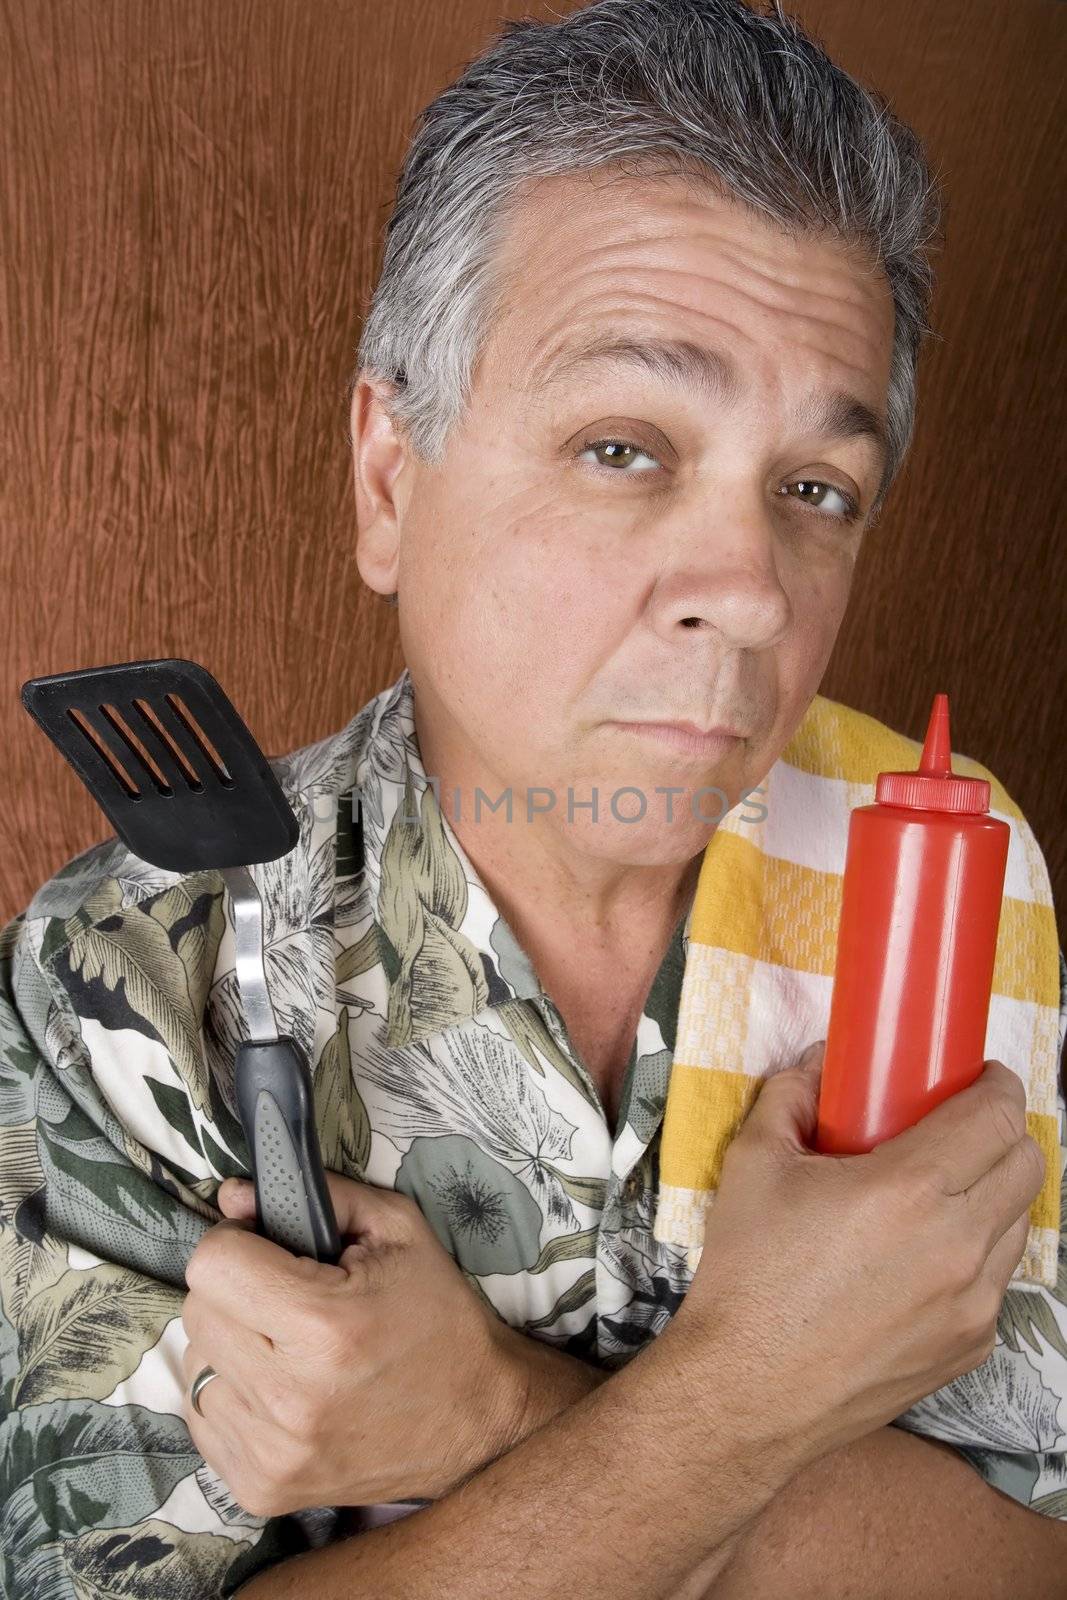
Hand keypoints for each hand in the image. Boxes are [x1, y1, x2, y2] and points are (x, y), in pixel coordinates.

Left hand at [180, 1170, 527, 1517]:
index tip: (266, 1248)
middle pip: (198, 1312)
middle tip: (286, 1296)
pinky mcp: (261, 1488)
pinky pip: (204, 1418)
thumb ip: (317, 1197)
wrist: (477, 1421)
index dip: (236, 1242)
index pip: (212, 1265)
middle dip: (235, 1290)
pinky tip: (281, 1388)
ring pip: (195, 1365)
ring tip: (288, 1346)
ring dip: (231, 1345)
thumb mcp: (397, 1230)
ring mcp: (271, 1453)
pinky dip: (234, 1394)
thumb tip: (233, 1195)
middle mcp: (289, 1397)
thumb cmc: (438, 1316)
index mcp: (323, 1326)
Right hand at [672, 1046, 1044, 1471]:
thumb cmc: (750, 1274)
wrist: (749, 1387)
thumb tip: (821, 1064)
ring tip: (941, 1191)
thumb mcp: (754, 1163)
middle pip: (1027, 1163)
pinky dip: (976, 1252)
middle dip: (1002, 1131)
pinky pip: (997, 1279)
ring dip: (993, 1192)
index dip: (998, 1085)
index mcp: (911, 1188)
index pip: (998, 1117)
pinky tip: (924, 1253)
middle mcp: (959, 1243)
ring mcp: (974, 1302)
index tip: (980, 1076)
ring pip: (1020, 1221)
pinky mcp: (971, 1345)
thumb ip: (792, 1096)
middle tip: (960, 1125)